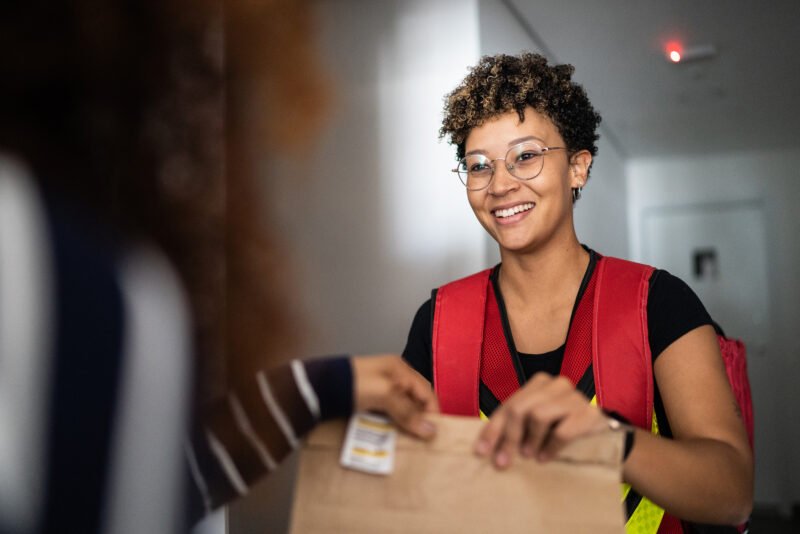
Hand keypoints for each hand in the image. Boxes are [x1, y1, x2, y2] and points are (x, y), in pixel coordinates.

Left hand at [351, 354, 438, 439]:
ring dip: (405, 424)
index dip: (432, 412)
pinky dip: (391, 424)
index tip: (435, 434)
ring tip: (409, 443)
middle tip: (423, 442)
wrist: (321, 386)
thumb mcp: (385, 394)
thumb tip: (431, 431)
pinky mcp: (368, 400)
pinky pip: (387, 413)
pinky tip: (391, 436)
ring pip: (401, 409)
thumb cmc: (355, 384)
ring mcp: (379, 388)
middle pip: (414, 401)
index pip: (426, 391)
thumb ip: (407, 411)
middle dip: (419, 419)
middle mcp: (393, 377)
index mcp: (400, 369)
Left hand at [475, 373, 611, 467]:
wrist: (605, 433)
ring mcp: (574, 396)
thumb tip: (488, 447)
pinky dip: (550, 447)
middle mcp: (555, 385)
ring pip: (539, 415)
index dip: (492, 429)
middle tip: (502, 462)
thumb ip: (517, 426)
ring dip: (531, 440)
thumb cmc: (565, 427)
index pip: (508, 405)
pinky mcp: (589, 413)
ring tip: (529, 456)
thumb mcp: (538, 424)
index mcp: (539, 384)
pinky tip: (545, 458)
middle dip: (508, 437)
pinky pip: (562, 431)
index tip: (481, 452)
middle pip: (520, 409)